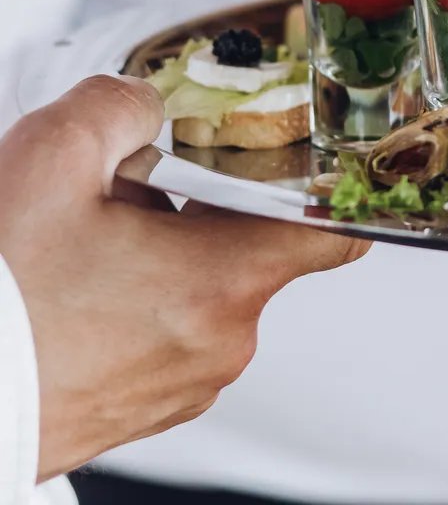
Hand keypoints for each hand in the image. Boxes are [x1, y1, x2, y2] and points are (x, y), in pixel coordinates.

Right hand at [0, 75, 369, 480]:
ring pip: (198, 291)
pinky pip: (162, 336)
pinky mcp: (140, 410)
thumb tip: (144, 104)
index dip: (330, 188)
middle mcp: (218, 342)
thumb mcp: (47, 163)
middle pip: (246, 248)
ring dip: (155, 256)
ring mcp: (181, 384)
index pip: (334, 231)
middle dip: (193, 208)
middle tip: (125, 191)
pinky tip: (69, 289)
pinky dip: (130, 304)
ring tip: (79, 245)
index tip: (313, 164)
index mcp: (220, 281)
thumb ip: (117, 108)